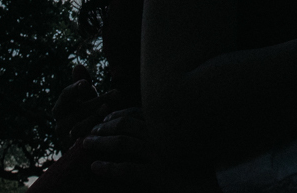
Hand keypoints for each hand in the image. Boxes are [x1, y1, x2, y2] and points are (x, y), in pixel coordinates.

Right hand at [52, 64, 121, 149]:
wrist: (90, 148)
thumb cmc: (90, 116)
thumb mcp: (88, 99)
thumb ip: (83, 85)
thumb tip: (77, 66)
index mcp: (61, 109)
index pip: (65, 95)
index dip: (75, 89)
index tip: (88, 84)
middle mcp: (60, 125)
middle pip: (77, 110)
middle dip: (97, 101)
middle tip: (116, 93)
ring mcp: (66, 140)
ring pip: (78, 127)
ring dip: (95, 117)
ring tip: (110, 109)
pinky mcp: (74, 154)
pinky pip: (84, 143)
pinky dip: (96, 134)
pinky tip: (110, 128)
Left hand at [87, 108, 212, 191]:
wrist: (210, 191)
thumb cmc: (199, 171)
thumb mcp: (184, 145)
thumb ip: (166, 135)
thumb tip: (144, 133)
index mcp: (170, 127)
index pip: (138, 113)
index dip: (117, 114)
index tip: (104, 117)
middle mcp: (164, 137)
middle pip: (127, 125)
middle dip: (104, 126)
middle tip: (90, 130)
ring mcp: (161, 156)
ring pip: (123, 143)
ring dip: (101, 142)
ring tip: (85, 144)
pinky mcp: (159, 176)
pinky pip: (128, 170)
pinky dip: (109, 167)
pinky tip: (95, 168)